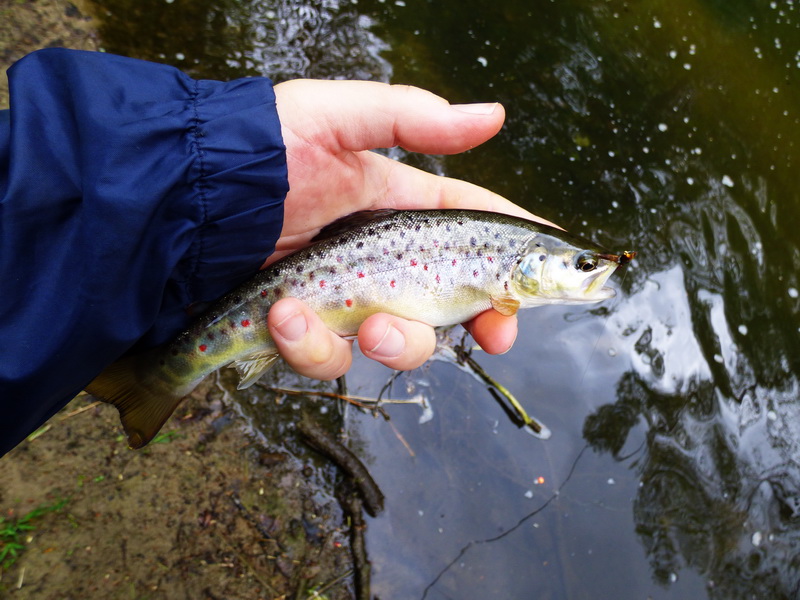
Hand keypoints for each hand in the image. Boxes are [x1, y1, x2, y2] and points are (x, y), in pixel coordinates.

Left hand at [267, 80, 549, 378]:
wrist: (181, 204)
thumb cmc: (255, 151)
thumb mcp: (334, 119)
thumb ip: (412, 120)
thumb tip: (494, 116)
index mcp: (396, 205)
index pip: (469, 228)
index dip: (510, 254)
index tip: (545, 279)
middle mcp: (378, 256)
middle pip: (452, 300)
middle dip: (479, 321)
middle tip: (493, 333)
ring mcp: (344, 298)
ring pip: (398, 341)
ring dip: (394, 340)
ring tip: (362, 317)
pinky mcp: (305, 330)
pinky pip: (331, 358)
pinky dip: (313, 344)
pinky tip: (285, 315)